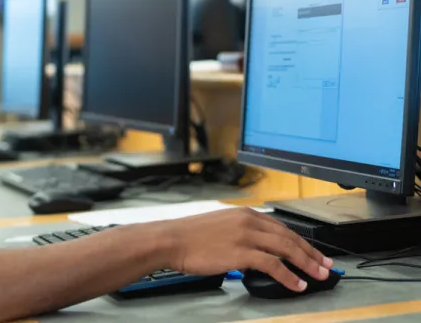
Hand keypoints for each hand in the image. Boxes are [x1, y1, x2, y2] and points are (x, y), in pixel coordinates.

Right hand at [163, 208, 332, 292]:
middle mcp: (249, 221)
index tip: (314, 252)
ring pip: (286, 249)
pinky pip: (273, 265)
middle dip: (311, 253)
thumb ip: (240, 231)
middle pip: (290, 237)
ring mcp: (246, 236)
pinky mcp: (241, 252)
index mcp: (245, 214)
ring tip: (319, 276)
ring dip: (306, 264)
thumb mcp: (220, 225)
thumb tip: (254, 246)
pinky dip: (288, 275)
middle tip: (326, 265)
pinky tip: (297, 284)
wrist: (171, 239)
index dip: (302, 242)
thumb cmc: (189, 236)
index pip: (282, 227)